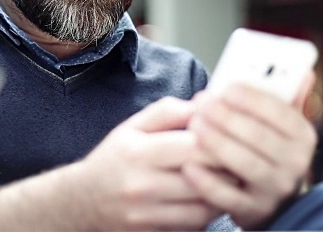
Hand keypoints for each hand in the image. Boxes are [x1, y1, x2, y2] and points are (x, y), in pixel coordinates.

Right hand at [74, 97, 221, 230]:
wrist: (81, 202)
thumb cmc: (114, 160)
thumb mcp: (133, 127)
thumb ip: (169, 112)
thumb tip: (205, 104)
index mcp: (139, 153)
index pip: (194, 147)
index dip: (221, 141)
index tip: (233, 135)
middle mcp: (142, 186)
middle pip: (204, 178)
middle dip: (228, 167)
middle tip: (241, 158)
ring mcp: (147, 215)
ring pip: (204, 208)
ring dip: (223, 194)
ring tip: (229, 179)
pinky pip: (193, 226)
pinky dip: (207, 213)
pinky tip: (208, 198)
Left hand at [183, 73, 317, 228]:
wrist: (271, 201)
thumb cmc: (268, 150)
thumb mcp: (282, 126)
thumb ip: (287, 100)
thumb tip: (303, 73)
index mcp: (302, 136)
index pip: (280, 112)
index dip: (250, 98)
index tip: (224, 88)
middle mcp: (295, 164)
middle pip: (259, 136)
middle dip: (226, 117)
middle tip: (201, 104)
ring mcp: (275, 189)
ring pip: (244, 163)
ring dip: (216, 143)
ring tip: (194, 126)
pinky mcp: (254, 211)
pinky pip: (228, 196)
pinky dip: (207, 182)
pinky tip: (188, 166)